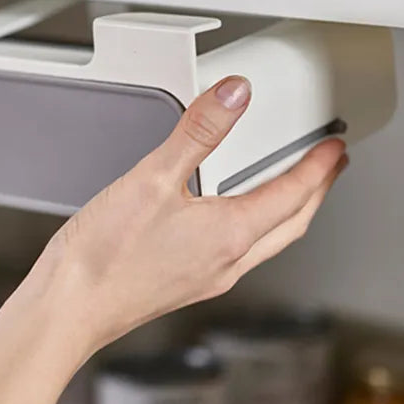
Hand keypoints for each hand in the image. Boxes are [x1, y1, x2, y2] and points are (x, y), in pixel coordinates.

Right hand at [36, 75, 347, 357]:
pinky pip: (238, 253)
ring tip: (289, 190)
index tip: (333, 148)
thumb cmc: (104, 256)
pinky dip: (252, 229)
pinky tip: (228, 220)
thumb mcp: (151, 178)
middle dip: (315, 193)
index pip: (292, 195)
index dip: (318, 167)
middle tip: (327, 169)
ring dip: (287, 213)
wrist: (70, 306)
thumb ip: (197, 132)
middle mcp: (226, 262)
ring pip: (267, 241)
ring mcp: (207, 277)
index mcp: (228, 234)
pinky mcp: (185, 284)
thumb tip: (233, 97)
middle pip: (291, 224)